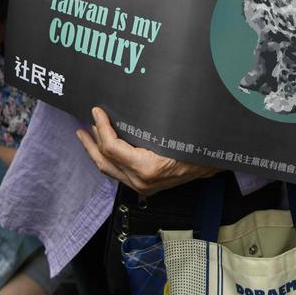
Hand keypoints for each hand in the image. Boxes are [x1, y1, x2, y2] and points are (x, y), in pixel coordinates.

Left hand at [76, 107, 217, 195]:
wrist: (214, 163)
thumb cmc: (197, 146)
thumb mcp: (172, 132)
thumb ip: (145, 126)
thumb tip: (122, 110)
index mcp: (147, 168)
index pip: (112, 148)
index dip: (102, 127)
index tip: (97, 111)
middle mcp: (141, 181)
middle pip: (104, 160)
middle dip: (90, 142)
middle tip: (82, 124)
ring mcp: (141, 186)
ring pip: (108, 169)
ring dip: (94, 151)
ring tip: (85, 135)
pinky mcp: (143, 186)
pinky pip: (118, 172)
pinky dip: (107, 158)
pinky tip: (103, 147)